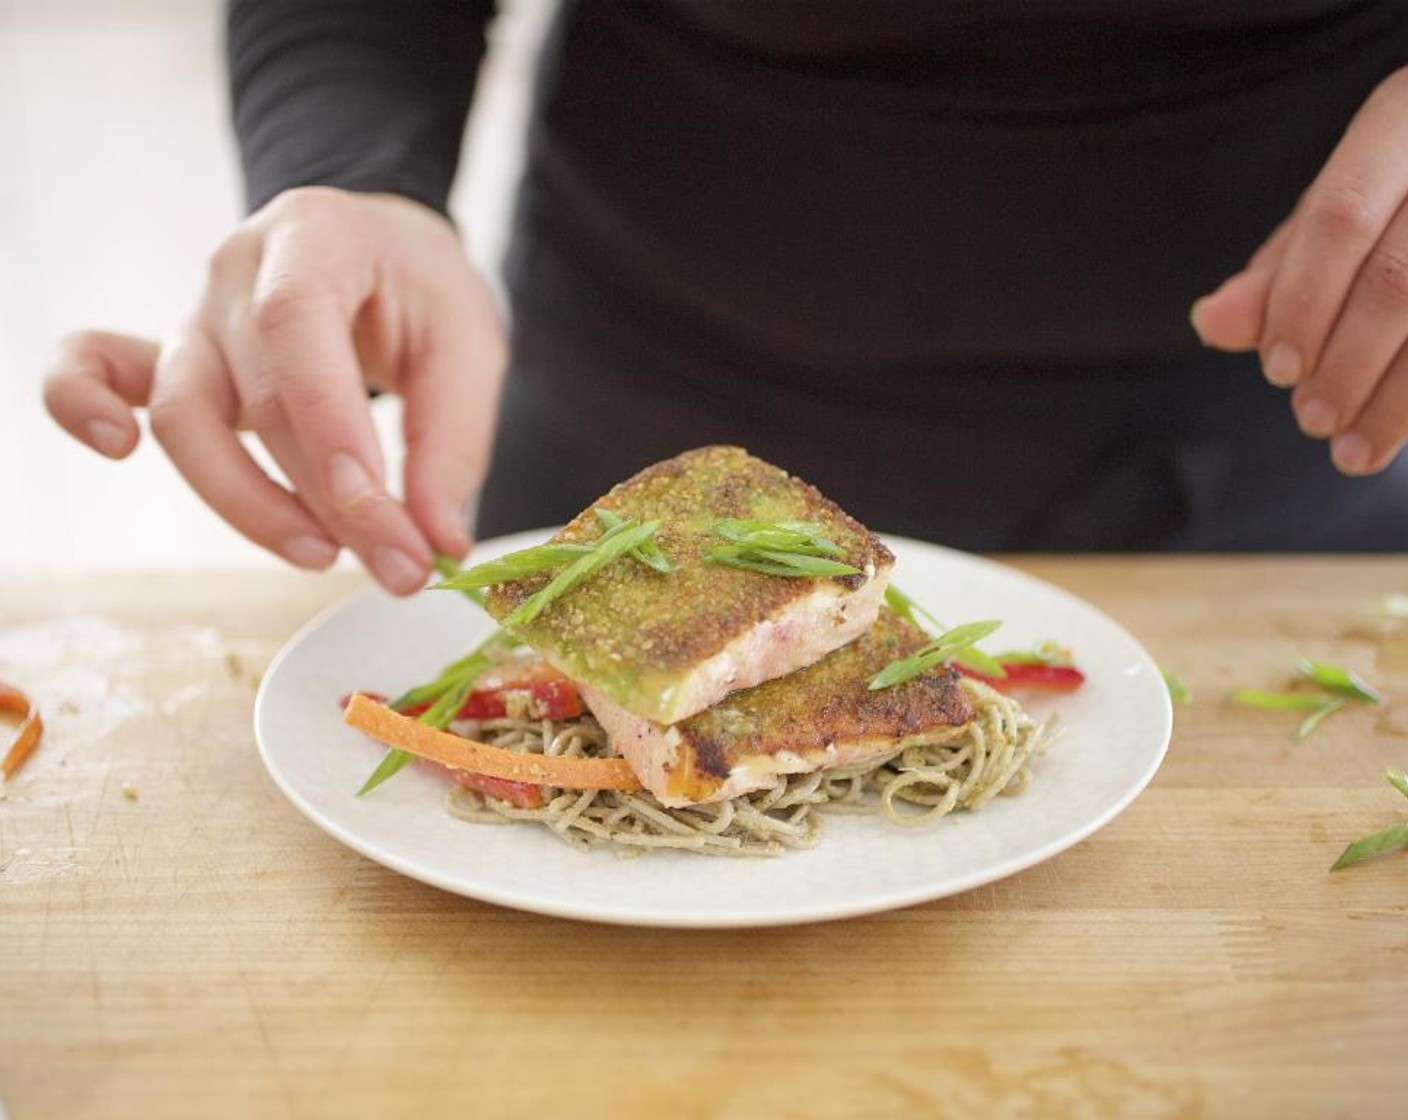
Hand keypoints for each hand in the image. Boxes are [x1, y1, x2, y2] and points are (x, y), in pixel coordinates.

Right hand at [44, 188, 505, 592]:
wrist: (383, 251)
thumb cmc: (423, 292)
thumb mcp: (469, 347)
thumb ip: (454, 444)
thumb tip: (437, 543)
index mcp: (316, 236)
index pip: (297, 326)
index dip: (330, 427)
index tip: (378, 513)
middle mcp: (238, 270)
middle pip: (256, 395)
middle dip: (327, 498)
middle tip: (399, 566)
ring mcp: (195, 315)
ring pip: (184, 416)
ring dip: (248, 501)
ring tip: (325, 554)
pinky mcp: (175, 359)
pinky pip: (100, 371)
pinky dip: (84, 404)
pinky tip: (115, 446)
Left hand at [1191, 67, 1407, 476]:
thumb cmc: (1398, 199)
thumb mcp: (1336, 219)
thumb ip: (1276, 273)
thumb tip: (1207, 322)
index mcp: (1400, 119)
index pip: (1340, 216)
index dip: (1302, 301)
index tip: (1277, 371)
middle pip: (1399, 279)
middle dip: (1347, 363)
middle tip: (1311, 419)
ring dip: (1398, 400)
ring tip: (1351, 450)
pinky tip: (1398, 434)